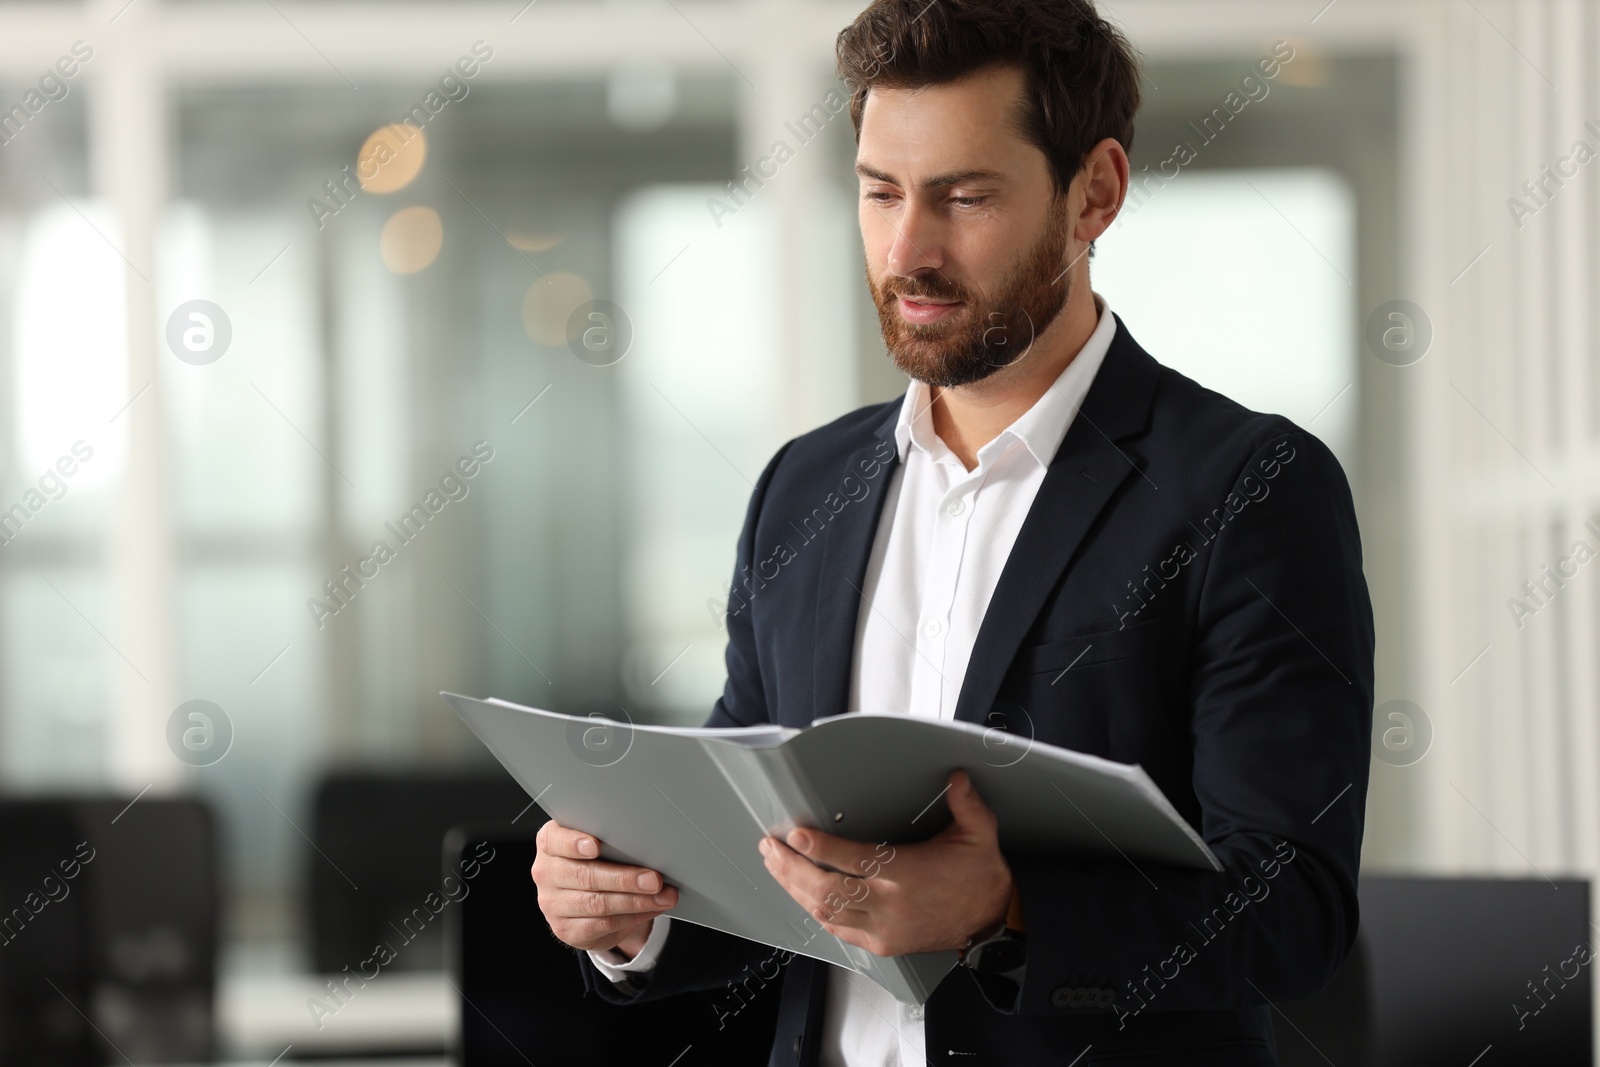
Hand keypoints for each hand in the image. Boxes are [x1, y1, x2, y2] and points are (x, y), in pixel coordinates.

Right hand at [532, 819, 677, 955]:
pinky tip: (651, 909)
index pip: (555, 840)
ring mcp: (552, 904)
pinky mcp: (565, 929)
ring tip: (662, 896)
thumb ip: (611, 839)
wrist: (588, 897)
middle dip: (625, 878)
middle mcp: (546, 872)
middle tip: (654, 879)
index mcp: (550, 843)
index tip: (596, 846)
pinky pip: (603, 924)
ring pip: (597, 903)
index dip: (574, 843)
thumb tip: (647, 844)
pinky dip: (633, 916)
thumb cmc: (598, 859)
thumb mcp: (600, 843)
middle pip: (585, 876)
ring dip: (636, 901)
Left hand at [758, 769, 1012, 956]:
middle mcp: (890, 903)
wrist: (991, 920)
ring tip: (777, 866)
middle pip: (826, 889)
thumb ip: (966, 803)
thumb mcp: (979, 833)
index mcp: (907, 873)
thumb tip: (957, 777)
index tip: (796, 834)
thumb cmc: (979, 876)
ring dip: (795, 888)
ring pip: (825, 911)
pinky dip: (815, 910)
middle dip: (792, 868)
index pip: (852, 860)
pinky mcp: (881, 943)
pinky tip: (802, 893)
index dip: (819, 848)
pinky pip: (838, 928)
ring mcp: (883, 927)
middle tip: (771, 848)